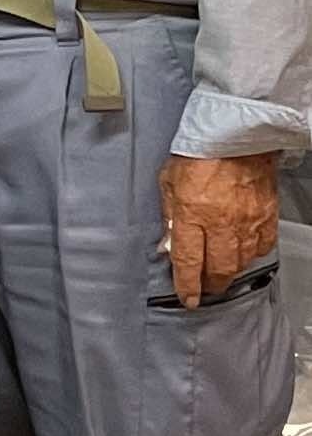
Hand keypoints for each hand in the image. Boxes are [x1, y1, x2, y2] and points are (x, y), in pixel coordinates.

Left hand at [161, 151, 281, 306]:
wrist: (234, 136)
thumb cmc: (198, 155)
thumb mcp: (168, 184)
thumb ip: (169, 218)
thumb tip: (168, 246)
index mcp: (192, 213)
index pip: (188, 261)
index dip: (187, 285)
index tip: (188, 298)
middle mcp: (221, 221)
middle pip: (219, 268)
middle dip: (211, 283)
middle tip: (206, 287)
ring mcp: (247, 220)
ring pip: (242, 261)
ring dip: (230, 270)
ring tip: (221, 269)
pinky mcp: (267, 215)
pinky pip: (263, 246)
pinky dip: (252, 253)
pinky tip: (243, 250)